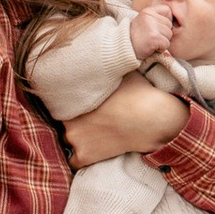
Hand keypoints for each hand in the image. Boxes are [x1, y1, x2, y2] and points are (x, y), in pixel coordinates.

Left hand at [64, 78, 188, 163]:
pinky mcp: (84, 156)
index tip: (83, 105)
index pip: (62, 102)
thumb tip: (107, 53)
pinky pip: (73, 160)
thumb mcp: (121, 72)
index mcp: (74, 98)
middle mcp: (68, 119)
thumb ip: (107, 69)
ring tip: (94, 134)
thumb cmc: (138, 93)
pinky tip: (91, 149)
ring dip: (78, 138)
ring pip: (68, 139)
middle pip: (64, 120)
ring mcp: (75, 139)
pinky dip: (80, 157)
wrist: (152, 119)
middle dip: (75, 119)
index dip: (74, 104)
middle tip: (92, 118)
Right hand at [128, 1, 176, 60]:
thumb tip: (174, 21)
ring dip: (162, 41)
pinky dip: (161, 48)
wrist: (123, 48)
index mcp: (148, 11)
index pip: (168, 10)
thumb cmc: (136, 37)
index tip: (157, 27)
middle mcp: (149, 17)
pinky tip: (151, 47)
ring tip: (150, 42)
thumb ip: (156, 18)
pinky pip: (166, 44)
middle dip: (163, 33)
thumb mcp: (144, 21)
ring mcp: (152, 27)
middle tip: (151, 36)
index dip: (166, 20)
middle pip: (170, 25)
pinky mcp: (154, 37)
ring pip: (169, 35)